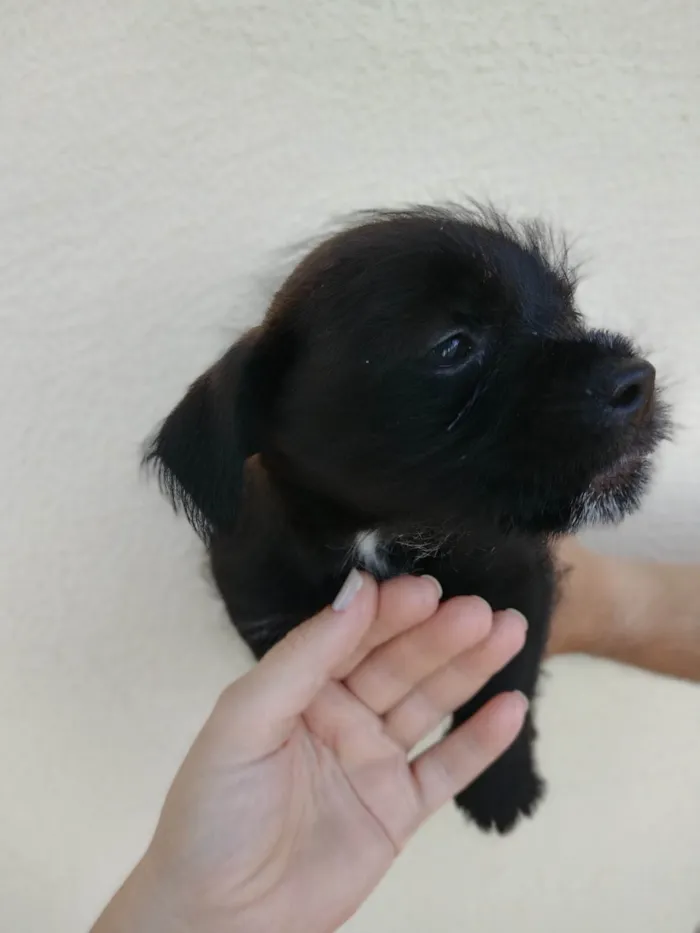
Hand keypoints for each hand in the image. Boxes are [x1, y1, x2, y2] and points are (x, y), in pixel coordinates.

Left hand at [93, 572, 526, 932]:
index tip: (426, 590)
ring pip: (430, 705)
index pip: (353, 636)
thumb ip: (302, 656)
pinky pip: (447, 768)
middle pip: (399, 664)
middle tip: (480, 610)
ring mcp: (374, 761)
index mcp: (300, 687)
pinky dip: (480, 740)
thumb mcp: (245, 720)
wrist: (220, 918)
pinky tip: (511, 707)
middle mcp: (341, 714)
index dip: (389, 612)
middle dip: (439, 635)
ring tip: (508, 632)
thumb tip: (357, 590)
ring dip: (469, 669)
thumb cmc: (214, 812)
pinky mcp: (399, 810)